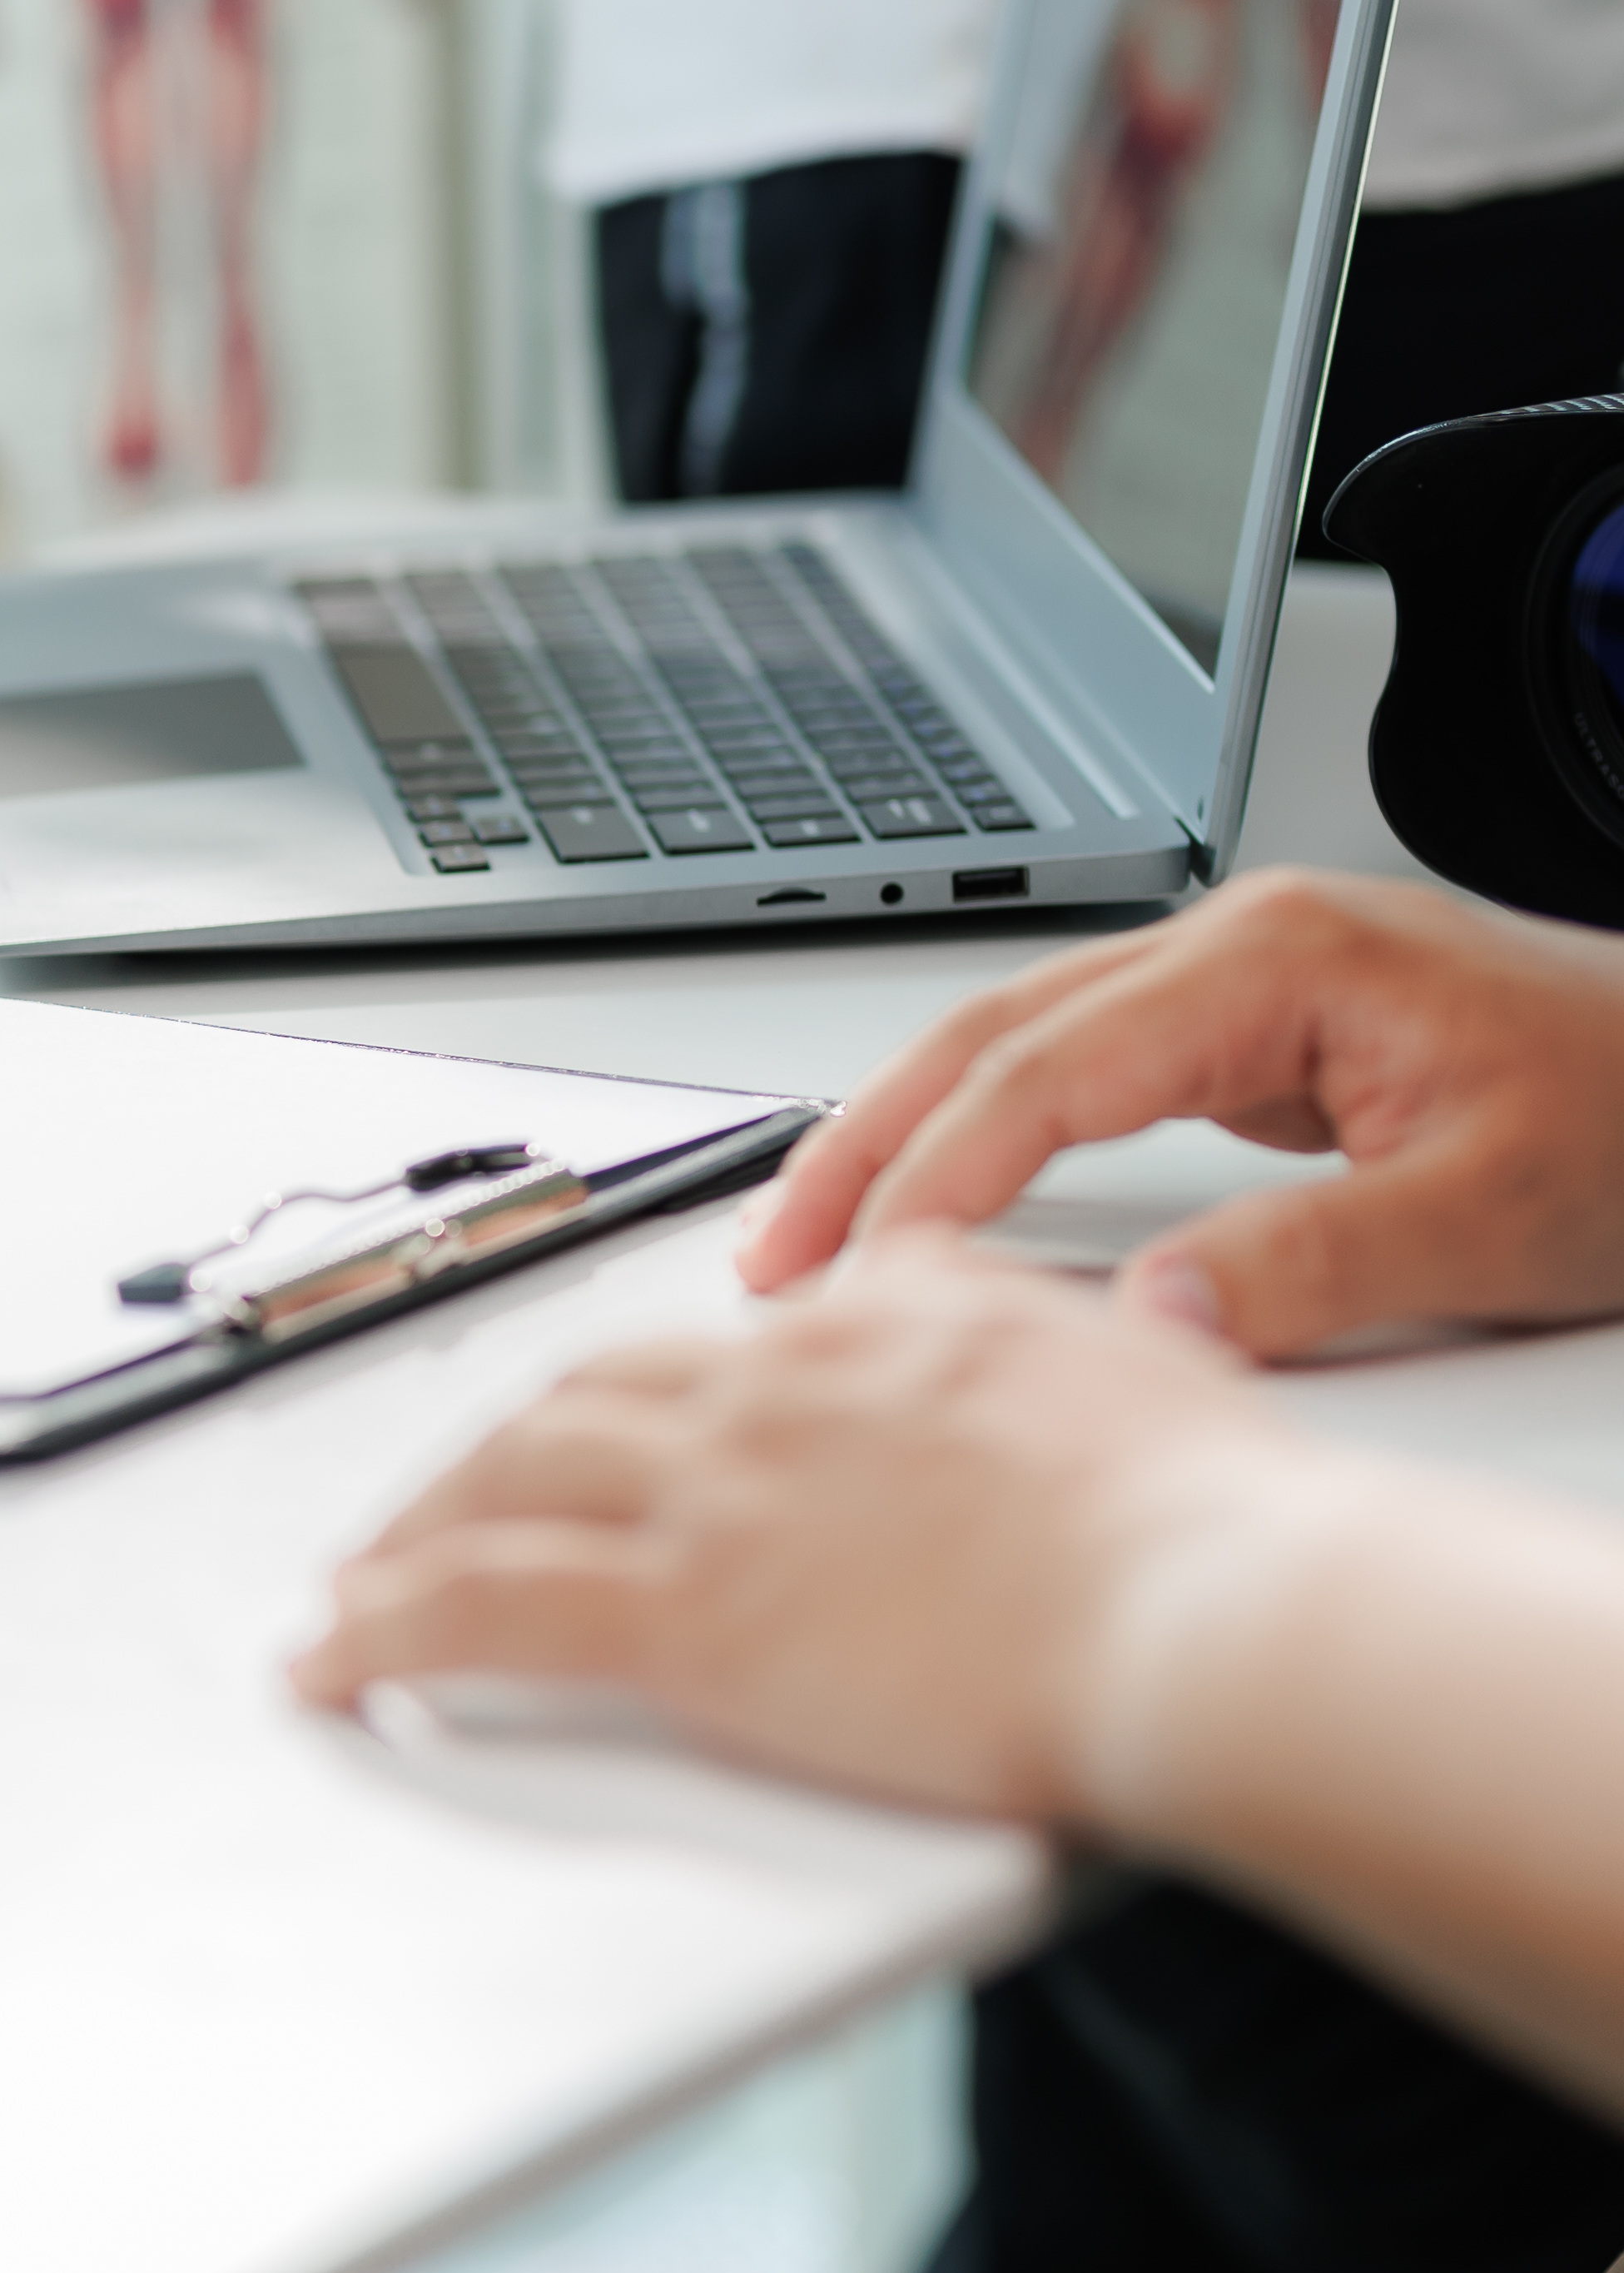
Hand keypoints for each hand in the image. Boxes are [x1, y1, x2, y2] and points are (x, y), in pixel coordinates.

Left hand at [291, 1241, 1314, 1819]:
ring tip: (358, 1583)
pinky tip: (333, 1658)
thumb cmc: (1216, 1533)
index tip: (594, 1428)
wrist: (1222, 1606)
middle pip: (576, 1401)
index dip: (630, 1396)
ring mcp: (722, 1493)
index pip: (711, 1345)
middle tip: (440, 1502)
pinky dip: (386, 1630)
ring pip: (503, 1485)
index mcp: (884, 1327)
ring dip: (412, 1534)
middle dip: (491, 1453)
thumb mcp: (1126, 1370)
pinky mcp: (690, 1609)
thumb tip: (977, 1304)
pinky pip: (485, 1607)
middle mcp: (776, 1388)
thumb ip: (1020, 1338)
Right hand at [734, 869, 1623, 1353]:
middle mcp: (1238, 946)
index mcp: (1280, 959)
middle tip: (774, 1256)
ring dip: (909, 1136)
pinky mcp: (1250, 1030)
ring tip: (819, 1235)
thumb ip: (1315, 1268)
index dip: (938, 1176)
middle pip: (991, 1033)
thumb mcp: (1498, 1217)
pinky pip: (1076, 1072)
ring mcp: (1239, 979)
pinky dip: (987, 1135)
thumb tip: (1149, 1326)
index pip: (1049, 1070)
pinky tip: (940, 1195)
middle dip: (865, 1143)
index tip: (862, 1273)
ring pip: (1016, 1043)